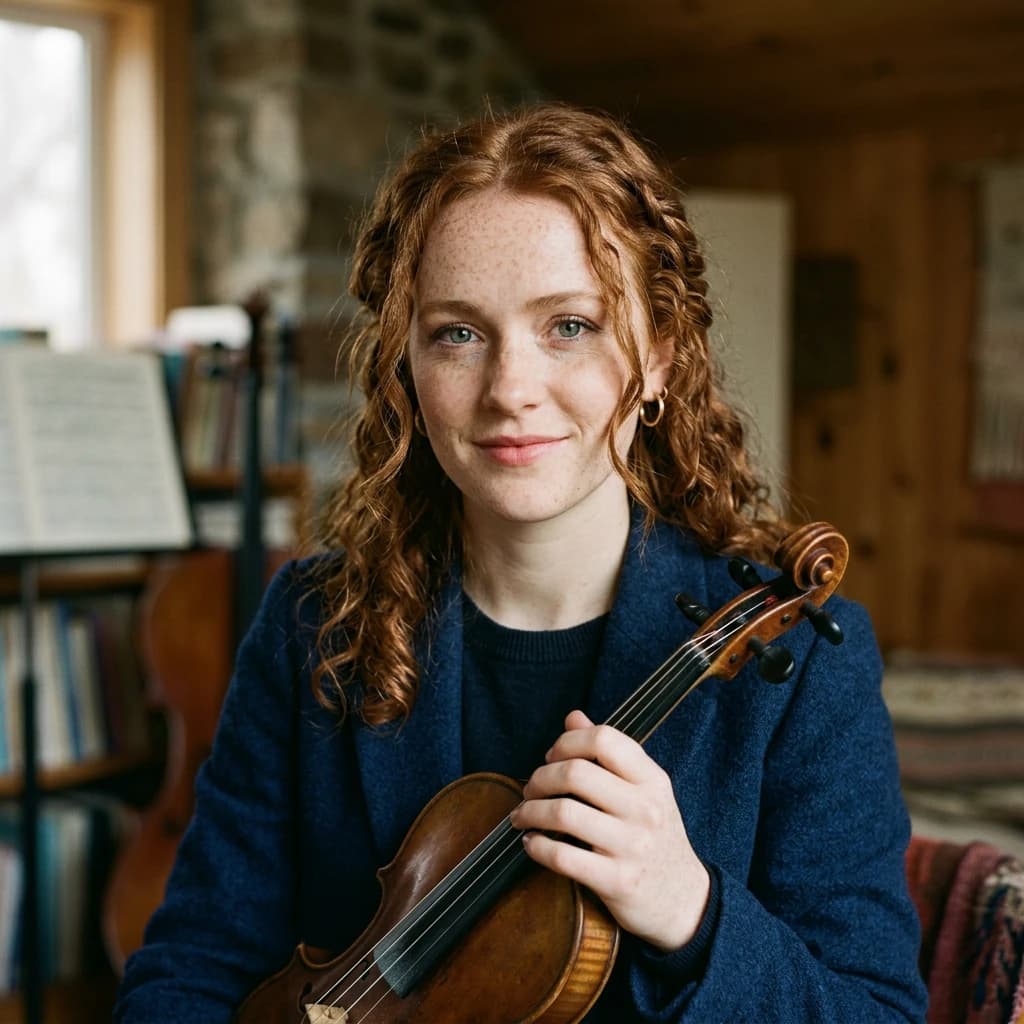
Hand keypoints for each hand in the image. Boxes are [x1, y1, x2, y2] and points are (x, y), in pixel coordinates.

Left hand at [508, 710, 709, 950]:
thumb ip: (610, 754)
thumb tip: (573, 717)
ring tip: (522, 816)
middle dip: (540, 778)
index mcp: (652, 780)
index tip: (550, 758)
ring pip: (564, 813)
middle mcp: (645, 808)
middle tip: (530, 789)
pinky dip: (537, 846)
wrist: (685, 903)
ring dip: (530, 811)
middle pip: (575, 772)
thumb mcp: (645, 791)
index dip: (567, 742)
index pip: (603, 739)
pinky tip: (531, 843)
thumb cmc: (657, 839)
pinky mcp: (616, 881)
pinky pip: (562, 857)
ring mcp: (632, 846)